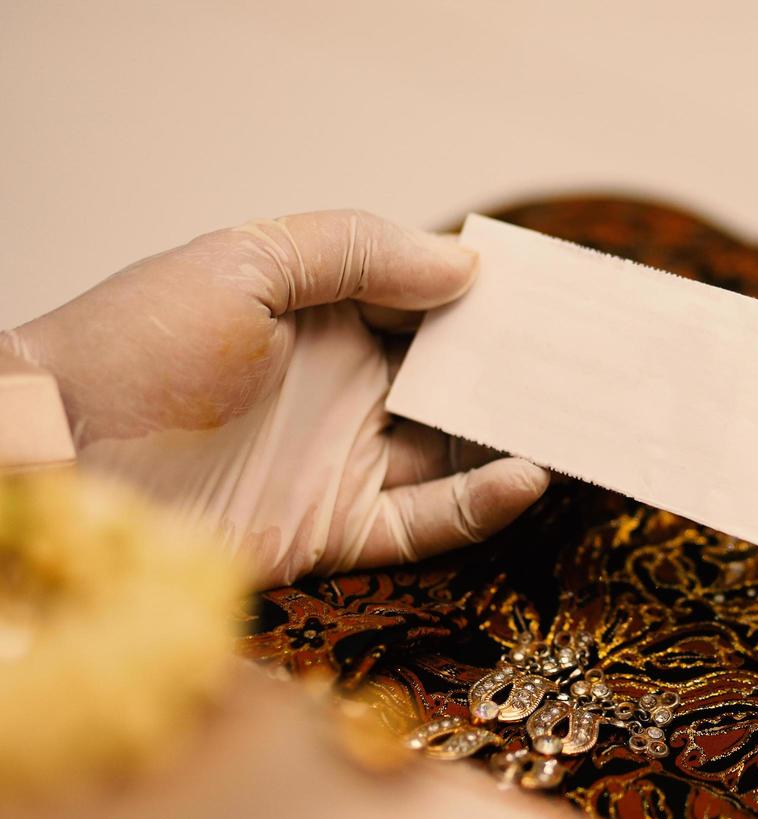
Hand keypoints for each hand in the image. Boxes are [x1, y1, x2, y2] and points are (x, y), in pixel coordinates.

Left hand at [2, 211, 546, 586]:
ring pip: (458, 452)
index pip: (429, 305)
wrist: (63, 459)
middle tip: (598, 365)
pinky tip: (528, 473)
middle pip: (457, 381)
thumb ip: (356, 251)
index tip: (560, 297)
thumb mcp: (245, 265)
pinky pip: (431, 521)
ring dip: (521, 437)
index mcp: (324, 318)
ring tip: (585, 420)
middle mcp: (345, 389)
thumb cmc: (137, 346)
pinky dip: (485, 503)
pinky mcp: (339, 530)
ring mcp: (345, 461)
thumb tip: (464, 268)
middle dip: (522, 372)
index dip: (492, 302)